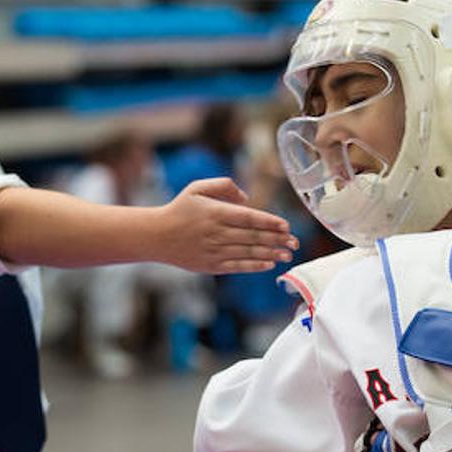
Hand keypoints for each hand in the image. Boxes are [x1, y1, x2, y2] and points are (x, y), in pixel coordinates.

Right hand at [161, 177, 297, 273]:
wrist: (156, 235)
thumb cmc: (180, 209)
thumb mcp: (197, 188)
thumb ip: (224, 186)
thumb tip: (247, 198)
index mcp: (216, 212)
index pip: (249, 218)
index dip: (270, 222)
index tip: (286, 226)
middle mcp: (217, 232)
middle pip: (253, 236)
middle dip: (277, 240)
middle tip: (295, 242)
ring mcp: (214, 250)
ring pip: (248, 252)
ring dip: (271, 254)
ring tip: (287, 254)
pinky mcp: (211, 265)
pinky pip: (237, 266)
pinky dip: (254, 265)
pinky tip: (269, 264)